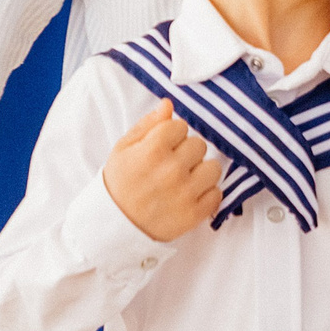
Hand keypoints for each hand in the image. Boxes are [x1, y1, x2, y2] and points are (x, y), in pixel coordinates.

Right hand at [102, 101, 221, 242]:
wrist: (112, 226)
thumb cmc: (119, 184)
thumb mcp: (123, 150)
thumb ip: (147, 125)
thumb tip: (168, 104)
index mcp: (152, 151)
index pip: (181, 126)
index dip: (171, 136)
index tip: (161, 147)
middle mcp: (172, 170)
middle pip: (199, 145)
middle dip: (186, 153)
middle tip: (169, 166)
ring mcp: (185, 193)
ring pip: (213, 168)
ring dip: (200, 172)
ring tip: (182, 181)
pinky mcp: (194, 214)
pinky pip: (217, 193)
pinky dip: (205, 195)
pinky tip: (187, 196)